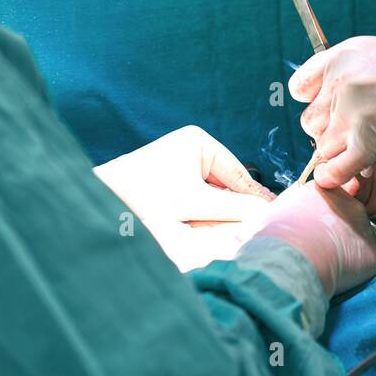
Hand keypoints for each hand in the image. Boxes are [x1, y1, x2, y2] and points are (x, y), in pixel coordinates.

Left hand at [93, 126, 273, 270]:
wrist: (98, 204)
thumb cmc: (143, 196)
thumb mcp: (196, 203)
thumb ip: (236, 208)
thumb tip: (268, 213)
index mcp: (199, 141)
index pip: (238, 173)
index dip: (257, 196)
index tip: (277, 213)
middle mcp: (190, 148)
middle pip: (224, 185)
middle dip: (233, 208)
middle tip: (255, 229)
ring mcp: (177, 164)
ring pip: (209, 196)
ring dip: (215, 215)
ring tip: (228, 234)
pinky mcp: (166, 182)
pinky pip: (194, 200)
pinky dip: (198, 215)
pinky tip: (200, 230)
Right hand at [245, 181, 375, 296]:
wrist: (288, 260)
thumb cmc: (271, 242)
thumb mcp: (262, 220)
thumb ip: (263, 219)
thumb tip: (245, 230)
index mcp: (323, 192)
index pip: (338, 194)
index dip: (335, 208)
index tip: (331, 218)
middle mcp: (347, 204)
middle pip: (359, 210)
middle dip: (355, 223)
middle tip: (347, 238)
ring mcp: (364, 226)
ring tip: (372, 247)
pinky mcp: (375, 252)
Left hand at [289, 36, 375, 189]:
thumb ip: (351, 69)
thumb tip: (336, 90)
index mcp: (340, 60)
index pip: (300, 87)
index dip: (312, 100)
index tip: (325, 104)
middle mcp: (339, 87)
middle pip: (310, 121)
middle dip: (328, 129)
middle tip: (353, 129)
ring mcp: (351, 118)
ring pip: (323, 147)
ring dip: (338, 152)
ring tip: (358, 149)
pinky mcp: (367, 145)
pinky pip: (335, 170)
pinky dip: (333, 178)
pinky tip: (334, 177)